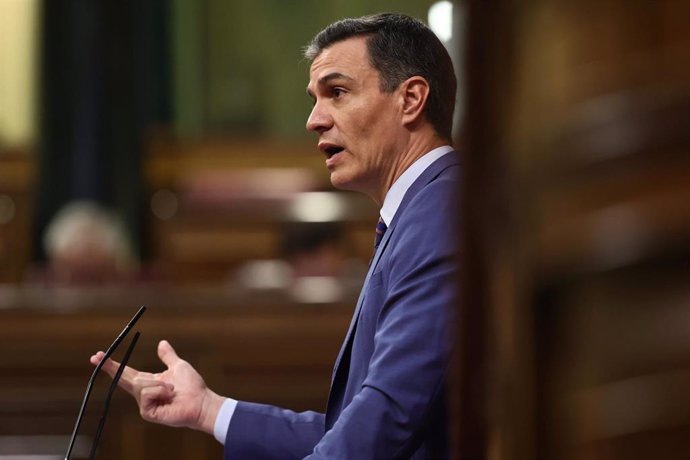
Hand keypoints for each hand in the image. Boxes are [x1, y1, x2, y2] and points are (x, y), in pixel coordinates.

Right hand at [90, 340, 224, 434]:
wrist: (201, 402)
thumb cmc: (192, 387)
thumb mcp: (178, 366)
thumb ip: (168, 356)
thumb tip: (161, 342)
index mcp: (149, 382)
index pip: (126, 372)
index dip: (113, 365)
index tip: (98, 356)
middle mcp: (143, 394)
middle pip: (126, 378)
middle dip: (111, 367)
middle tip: (96, 356)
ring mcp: (144, 404)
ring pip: (140, 384)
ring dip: (159, 383)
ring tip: (173, 388)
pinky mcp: (147, 413)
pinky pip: (146, 394)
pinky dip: (160, 391)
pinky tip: (170, 395)